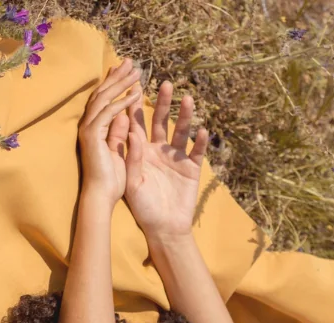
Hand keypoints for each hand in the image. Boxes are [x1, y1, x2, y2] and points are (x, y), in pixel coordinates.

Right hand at [77, 57, 143, 211]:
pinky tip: (136, 95)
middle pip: (103, 93)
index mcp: (95, 128)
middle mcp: (89, 125)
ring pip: (105, 98)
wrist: (101, 197)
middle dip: (117, 76)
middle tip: (132, 62)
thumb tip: (124, 116)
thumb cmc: (109, 180)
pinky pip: (109, 113)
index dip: (115, 83)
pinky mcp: (93, 135)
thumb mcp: (117, 151)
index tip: (127, 71)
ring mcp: (89, 129)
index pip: (104, 99)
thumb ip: (118, 133)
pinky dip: (122, 103)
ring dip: (121, 84)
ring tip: (136, 72)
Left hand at [124, 79, 208, 243]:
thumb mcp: (133, 184)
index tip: (134, 87)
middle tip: (165, 84)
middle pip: (160, 122)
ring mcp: (176, 158)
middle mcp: (159, 151)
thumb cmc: (144, 209)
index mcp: (141, 153)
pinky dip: (199, 142)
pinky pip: (197, 152)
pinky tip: (202, 131)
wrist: (165, 229)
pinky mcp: (192, 169)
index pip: (137, 125)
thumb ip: (132, 158)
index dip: (135, 107)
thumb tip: (131, 132)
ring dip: (184, 116)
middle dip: (163, 103)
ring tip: (188, 99)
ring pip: (181, 132)